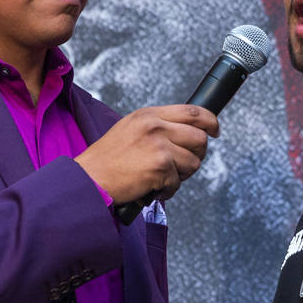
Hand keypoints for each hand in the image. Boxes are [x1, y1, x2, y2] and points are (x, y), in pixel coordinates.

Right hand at [75, 105, 218, 203]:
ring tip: (161, 179)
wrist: (88, 179)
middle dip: (197, 154)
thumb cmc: (107, 161)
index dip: (210, 121)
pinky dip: (168, 191)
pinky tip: (152, 188)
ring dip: (181, 175)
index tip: (214, 131)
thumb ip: (158, 127)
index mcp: (149, 115)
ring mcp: (158, 145)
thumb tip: (188, 135)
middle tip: (182, 166)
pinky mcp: (160, 166)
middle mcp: (155, 126)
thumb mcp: (131, 130)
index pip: (192, 111)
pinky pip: (179, 182)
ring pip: (194, 162)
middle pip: (200, 137)